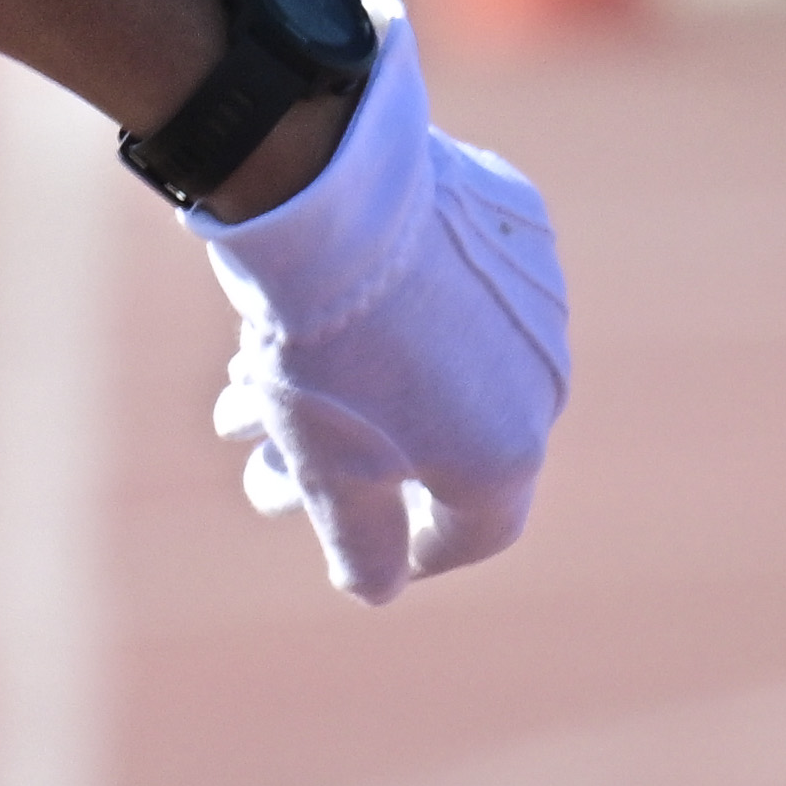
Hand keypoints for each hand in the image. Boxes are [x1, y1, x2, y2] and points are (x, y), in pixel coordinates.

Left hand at [187, 10, 566, 601]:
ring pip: (432, 361)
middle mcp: (542, 379)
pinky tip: (299, 309)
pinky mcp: (511, 224)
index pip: (477, 532)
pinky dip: (384, 310)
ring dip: (336, 390)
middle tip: (261, 467)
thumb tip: (377, 591)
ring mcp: (535, 297)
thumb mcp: (327, 465)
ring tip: (243, 389)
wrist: (330, 194)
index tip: (372, 548)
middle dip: (343, 461)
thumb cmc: (325, 345)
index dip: (419, 550)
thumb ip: (359, 539)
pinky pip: (446, 284)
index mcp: (506, 450)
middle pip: (439, 441)